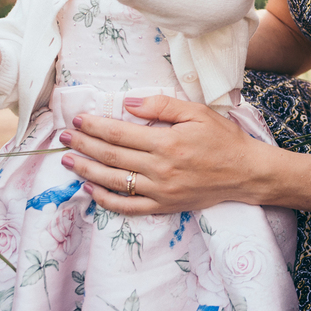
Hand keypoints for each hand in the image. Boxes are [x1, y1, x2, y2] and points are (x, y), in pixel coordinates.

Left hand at [57, 95, 269, 214]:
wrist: (246, 172)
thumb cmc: (223, 139)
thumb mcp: (197, 113)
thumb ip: (162, 106)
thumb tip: (127, 103)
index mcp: (167, 142)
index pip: (120, 133)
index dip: (95, 126)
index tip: (78, 120)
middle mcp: (160, 169)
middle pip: (112, 156)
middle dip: (84, 145)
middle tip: (64, 137)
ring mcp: (160, 191)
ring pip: (114, 182)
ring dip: (87, 170)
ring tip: (68, 161)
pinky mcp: (164, 206)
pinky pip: (128, 207)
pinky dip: (106, 200)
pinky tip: (91, 190)